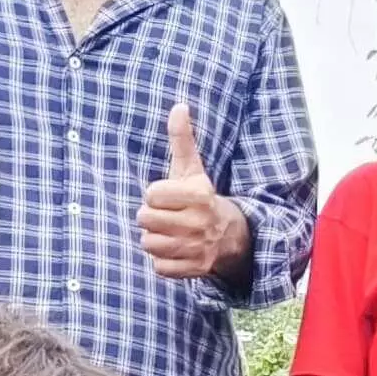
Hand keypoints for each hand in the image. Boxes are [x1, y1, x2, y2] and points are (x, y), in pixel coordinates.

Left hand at [138, 104, 249, 281]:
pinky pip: (159, 267)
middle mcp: (199, 223)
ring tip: (170, 233)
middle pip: (145, 219)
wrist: (231, 235)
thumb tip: (179, 106)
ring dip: (155, 239)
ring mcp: (197, 248)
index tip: (169, 197)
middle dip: (152, 217)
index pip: (150, 195)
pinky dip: (163, 261)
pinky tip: (175, 251)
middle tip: (168, 216)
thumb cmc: (201, 198)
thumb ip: (182, 140)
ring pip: (149, 244)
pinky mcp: (194, 269)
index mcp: (198, 195)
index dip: (155, 195)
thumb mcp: (193, 169)